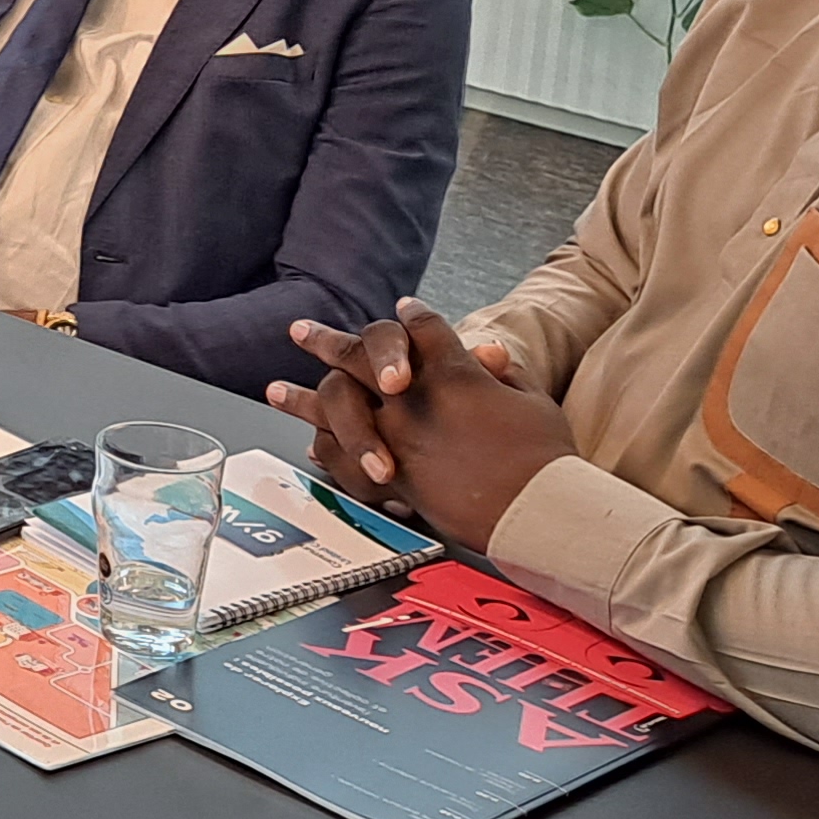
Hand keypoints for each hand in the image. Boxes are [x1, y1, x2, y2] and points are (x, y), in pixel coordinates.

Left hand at [266, 300, 575, 549]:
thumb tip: (486, 350)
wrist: (536, 510)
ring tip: (274, 389)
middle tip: (301, 331)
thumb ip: (504, 372)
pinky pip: (340, 456)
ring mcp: (395, 435)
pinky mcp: (388, 475)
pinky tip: (311, 443)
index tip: (405, 308)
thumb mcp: (534, 401)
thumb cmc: (544, 457)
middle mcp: (414, 397)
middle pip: (360, 354)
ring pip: (335, 402)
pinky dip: (325, 448)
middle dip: (328, 340)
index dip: (414, 316)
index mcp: (452, 371)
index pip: (423, 328)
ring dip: (302, 396)